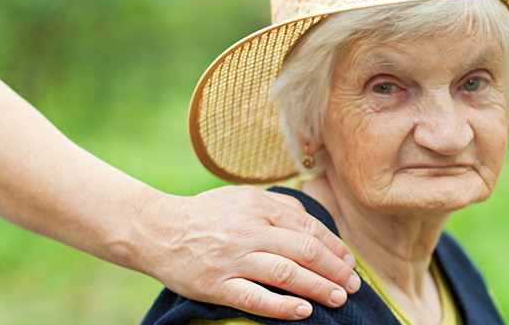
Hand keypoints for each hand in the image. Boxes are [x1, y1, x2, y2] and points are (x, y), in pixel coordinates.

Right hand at [129, 185, 360, 319]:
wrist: (157, 230)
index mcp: (258, 205)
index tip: (349, 263)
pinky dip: (282, 306)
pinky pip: (255, 298)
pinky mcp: (216, 284)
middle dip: (334, 269)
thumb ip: (278, 206)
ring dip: (317, 288)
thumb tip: (313, 223)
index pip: (308, 227)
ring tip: (337, 298)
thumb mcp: (243, 197)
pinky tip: (303, 312)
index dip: (334, 247)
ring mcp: (232, 258)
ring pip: (285, 273)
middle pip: (303, 250)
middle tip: (352, 285)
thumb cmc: (207, 214)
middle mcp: (248, 230)